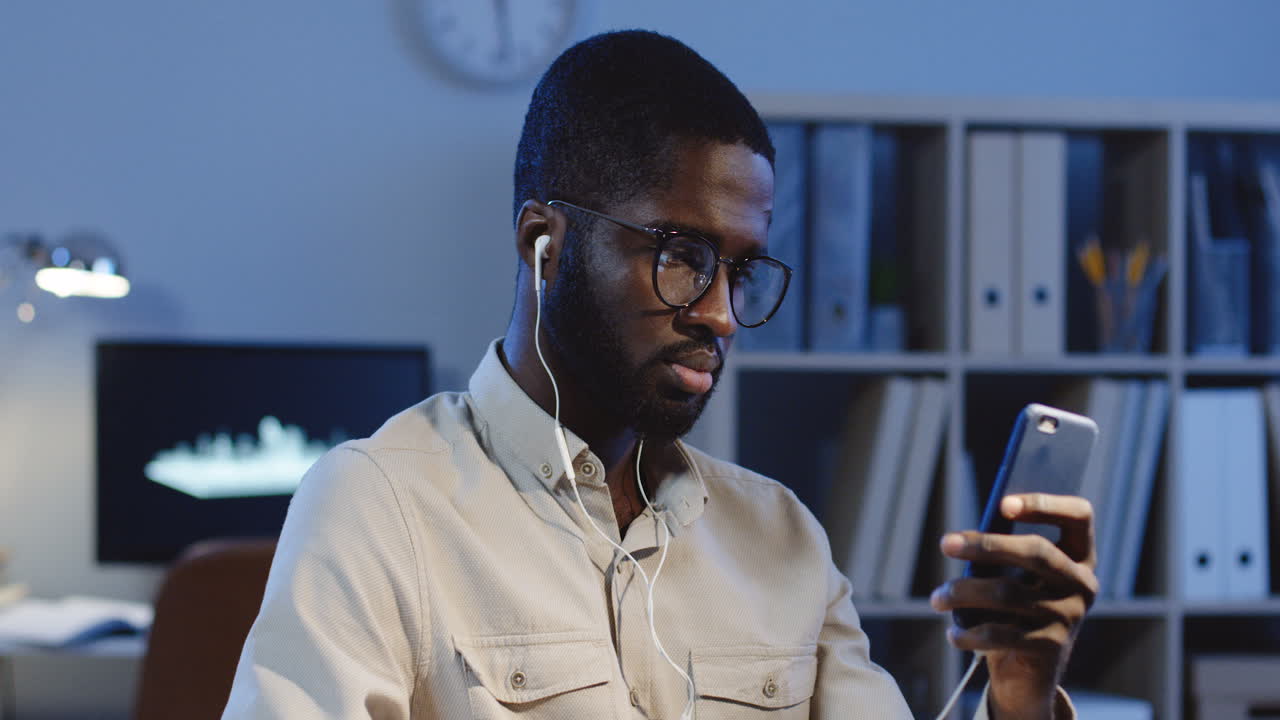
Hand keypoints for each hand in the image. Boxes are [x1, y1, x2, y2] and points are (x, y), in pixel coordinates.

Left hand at [929, 493, 1097, 719]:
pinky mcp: (1052, 646)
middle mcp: (1082, 584)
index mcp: (1078, 556)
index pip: (1079, 516)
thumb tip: (959, 541)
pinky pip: (1001, 633)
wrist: (1031, 672)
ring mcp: (1070, 616)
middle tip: (946, 543)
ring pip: (1008, 593)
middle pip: (1036, 552)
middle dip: (985, 545)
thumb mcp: (1014, 576)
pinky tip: (953, 633)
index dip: (1045, 505)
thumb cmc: (1014, 608)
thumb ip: (1001, 552)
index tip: (1002, 503)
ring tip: (937, 597)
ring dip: (963, 592)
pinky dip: (970, 632)